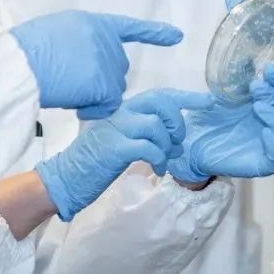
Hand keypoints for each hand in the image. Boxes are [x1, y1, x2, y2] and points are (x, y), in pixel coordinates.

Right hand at [10, 11, 183, 118]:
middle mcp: (105, 39)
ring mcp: (107, 61)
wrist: (18, 66)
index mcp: (92, 22)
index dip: (154, 33)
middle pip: (115, 69)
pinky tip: (74, 102)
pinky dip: (92, 109)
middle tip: (67, 80)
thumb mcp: (55, 33)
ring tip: (65, 88)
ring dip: (93, 96)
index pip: (129, 27)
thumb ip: (78, 41)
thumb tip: (87, 60)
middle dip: (98, 80)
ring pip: (111, 90)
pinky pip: (107, 105)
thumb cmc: (25, 53)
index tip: (177, 36)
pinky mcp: (106, 84)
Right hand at [35, 88, 213, 220]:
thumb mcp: (119, 140)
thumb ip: (143, 133)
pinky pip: (149, 147)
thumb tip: (174, 138)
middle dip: (177, 123)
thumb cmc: (94, 162)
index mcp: (121, 110)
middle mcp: (119, 113)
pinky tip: (156, 168)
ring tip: (163, 161)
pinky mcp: (115, 148)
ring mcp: (116, 129)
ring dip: (167, 146)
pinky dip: (159, 159)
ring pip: (157, 126)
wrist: (66, 178)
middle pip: (160, 103)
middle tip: (176, 142)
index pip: (158, 95)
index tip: (207, 100)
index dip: (186, 97)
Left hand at [167, 64, 273, 182]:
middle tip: (256, 88)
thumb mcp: (220, 93)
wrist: (189, 143)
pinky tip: (264, 133)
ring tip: (258, 106)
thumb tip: (246, 57)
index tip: (267, 69)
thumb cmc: (208, 118)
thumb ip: (235, 78)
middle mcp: (272, 125)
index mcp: (266, 106)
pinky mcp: (262, 164)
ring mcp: (269, 145)